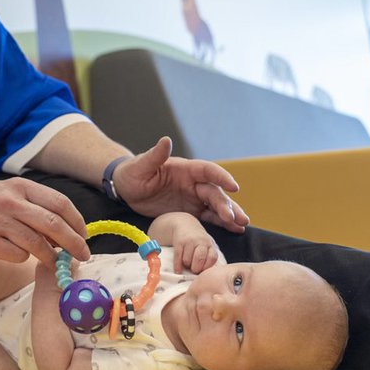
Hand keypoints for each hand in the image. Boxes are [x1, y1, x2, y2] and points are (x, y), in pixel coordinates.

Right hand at [0, 178, 89, 268]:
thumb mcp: (7, 194)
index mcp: (19, 186)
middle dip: (73, 243)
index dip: (77, 222)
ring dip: (51, 257)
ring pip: (37, 244)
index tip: (84, 235)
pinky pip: (17, 256)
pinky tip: (16, 254)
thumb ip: (34, 206)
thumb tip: (66, 230)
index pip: (59, 203)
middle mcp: (9, 201)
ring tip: (55, 263)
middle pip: (53, 224)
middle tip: (82, 255)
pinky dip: (23, 258)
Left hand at [115, 137, 249, 232]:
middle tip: (236, 218)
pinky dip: (222, 223)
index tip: (234, 187)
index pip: (208, 171)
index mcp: (185, 169)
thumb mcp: (141, 166)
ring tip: (243, 224)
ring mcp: (193, 198)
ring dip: (230, 214)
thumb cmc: (132, 173)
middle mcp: (193, 183)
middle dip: (226, 204)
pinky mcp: (190, 211)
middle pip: (215, 192)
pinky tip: (235, 229)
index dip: (222, 177)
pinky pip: (209, 217)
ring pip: (216, 205)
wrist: (126, 189)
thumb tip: (166, 140)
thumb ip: (155, 155)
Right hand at [171, 225, 219, 273]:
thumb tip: (205, 276)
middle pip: (199, 259)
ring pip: (187, 260)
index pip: (212, 258)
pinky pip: (178, 258)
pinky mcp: (179, 242)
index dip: (207, 267)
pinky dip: (177, 266)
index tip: (203, 270)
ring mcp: (189, 241)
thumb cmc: (197, 241)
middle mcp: (200, 242)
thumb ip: (207, 258)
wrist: (184, 224)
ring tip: (187, 264)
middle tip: (194, 270)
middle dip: (196, 268)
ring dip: (186, 265)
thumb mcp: (206, 246)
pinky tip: (178, 270)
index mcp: (209, 245)